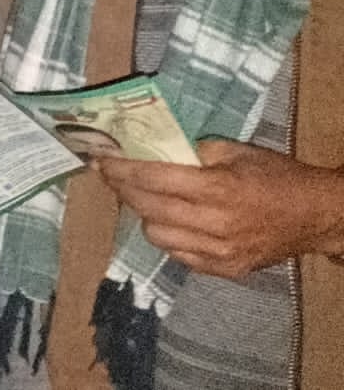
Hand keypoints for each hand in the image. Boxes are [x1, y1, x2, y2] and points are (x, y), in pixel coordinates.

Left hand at [99, 139, 343, 278]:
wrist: (319, 216)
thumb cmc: (279, 176)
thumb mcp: (237, 151)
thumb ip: (194, 151)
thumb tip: (155, 149)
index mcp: (218, 189)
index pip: (154, 178)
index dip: (122, 169)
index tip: (100, 160)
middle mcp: (215, 224)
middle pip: (148, 208)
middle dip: (123, 189)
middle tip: (111, 175)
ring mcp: (221, 252)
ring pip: (156, 236)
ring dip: (144, 215)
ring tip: (144, 198)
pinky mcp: (227, 270)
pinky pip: (179, 255)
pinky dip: (168, 237)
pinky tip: (170, 221)